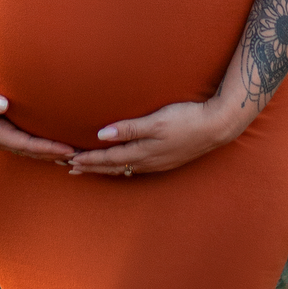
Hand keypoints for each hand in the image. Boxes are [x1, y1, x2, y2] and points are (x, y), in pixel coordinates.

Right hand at [0, 71, 76, 163]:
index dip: (47, 148)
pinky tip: (59, 146)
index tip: (68, 150)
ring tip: (76, 156)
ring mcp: (3, 137)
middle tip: (81, 156)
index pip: (26, 145)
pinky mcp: (7, 131)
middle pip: (33, 152)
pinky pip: (29, 143)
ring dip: (52, 154)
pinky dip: (44, 146)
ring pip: (32, 150)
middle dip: (55, 155)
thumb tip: (2, 104)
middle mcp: (0, 139)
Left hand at [67, 97, 244, 177]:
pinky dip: (121, 167)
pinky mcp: (166, 160)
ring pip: (124, 169)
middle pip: (113, 167)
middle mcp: (148, 161)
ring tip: (90, 169)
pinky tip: (121, 166)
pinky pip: (136, 168)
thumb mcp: (156, 121)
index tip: (70, 161)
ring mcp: (158, 163)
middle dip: (92, 167)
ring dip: (105, 168)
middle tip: (71, 169)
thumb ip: (128, 128)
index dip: (89, 159)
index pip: (109, 158)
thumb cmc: (186, 119)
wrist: (216, 126)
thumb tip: (101, 135)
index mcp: (143, 152)